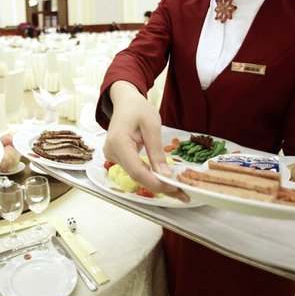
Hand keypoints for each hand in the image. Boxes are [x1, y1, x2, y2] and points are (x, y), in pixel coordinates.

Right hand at [103, 81, 188, 201]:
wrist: (124, 101)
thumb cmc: (137, 108)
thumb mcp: (152, 126)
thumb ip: (157, 152)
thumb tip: (165, 176)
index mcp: (118, 143)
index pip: (137, 171)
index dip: (156, 183)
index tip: (174, 189)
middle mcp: (111, 152)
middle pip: (136, 176)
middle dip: (159, 186)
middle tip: (182, 194)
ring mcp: (112, 156)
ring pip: (136, 175)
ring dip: (156, 182)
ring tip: (177, 188)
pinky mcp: (117, 158)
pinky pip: (135, 170)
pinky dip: (150, 175)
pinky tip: (164, 180)